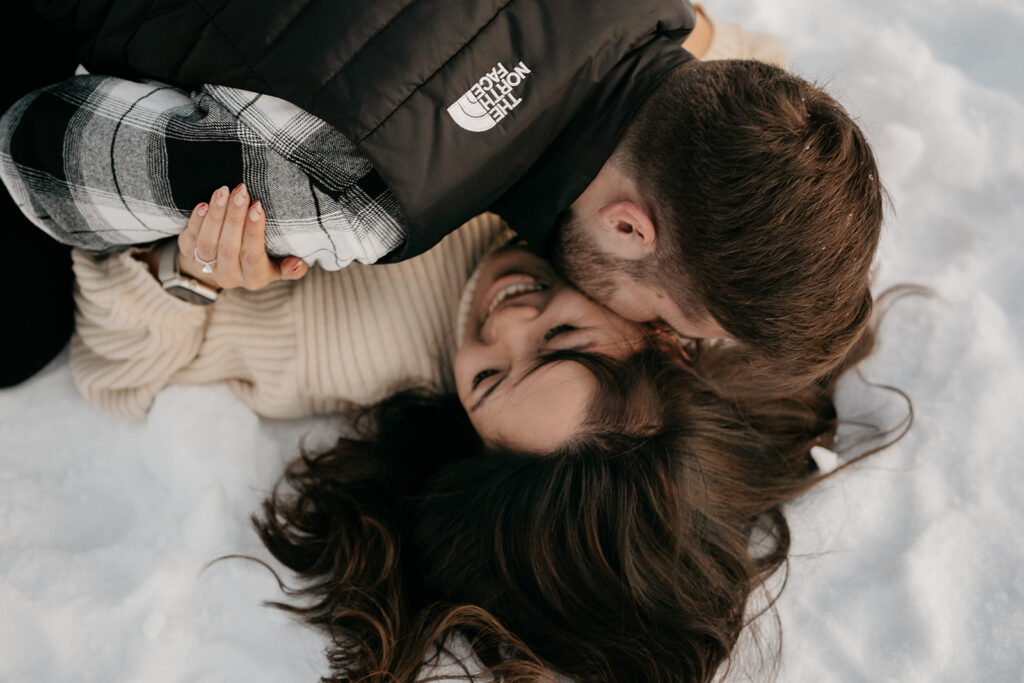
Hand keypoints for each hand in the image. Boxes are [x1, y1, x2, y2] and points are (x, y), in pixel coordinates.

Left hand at [177, 184, 308, 289]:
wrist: (226, 261)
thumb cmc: (260, 257)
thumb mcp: (279, 265)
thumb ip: (291, 268)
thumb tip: (298, 264)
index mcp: (255, 278)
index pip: (253, 256)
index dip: (253, 232)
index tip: (257, 207)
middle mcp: (230, 276)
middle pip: (229, 247)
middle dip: (235, 217)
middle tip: (242, 192)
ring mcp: (207, 267)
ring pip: (208, 243)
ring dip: (216, 215)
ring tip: (223, 191)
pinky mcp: (189, 253)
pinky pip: (191, 238)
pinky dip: (197, 221)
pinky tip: (205, 204)